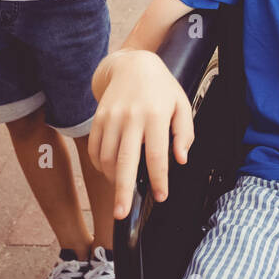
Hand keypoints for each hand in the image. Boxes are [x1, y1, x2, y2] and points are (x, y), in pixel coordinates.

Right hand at [89, 50, 194, 217]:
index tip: (161, 196)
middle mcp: (131, 118)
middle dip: (121, 191)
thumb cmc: (161, 88)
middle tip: (121, 213)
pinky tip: (108, 171)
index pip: (157, 155)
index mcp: (155, 115)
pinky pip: (94, 149)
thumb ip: (184, 132)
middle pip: (125, 161)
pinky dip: (99, 165)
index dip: (159, 179)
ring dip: (112, 178)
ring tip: (120, 187)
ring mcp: (111, 118)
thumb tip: (181, 159)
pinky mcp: (97, 119)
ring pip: (106, 158)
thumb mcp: (181, 104)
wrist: (131, 64)